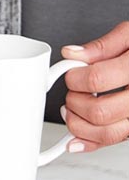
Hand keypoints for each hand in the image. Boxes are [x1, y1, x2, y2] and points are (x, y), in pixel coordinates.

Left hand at [61, 21, 128, 152]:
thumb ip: (101, 46)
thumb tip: (71, 54)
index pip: (96, 79)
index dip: (74, 77)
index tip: (70, 72)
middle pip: (99, 111)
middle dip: (74, 101)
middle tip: (72, 89)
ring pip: (107, 133)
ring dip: (78, 124)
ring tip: (72, 108)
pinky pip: (116, 141)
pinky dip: (91, 141)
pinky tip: (79, 134)